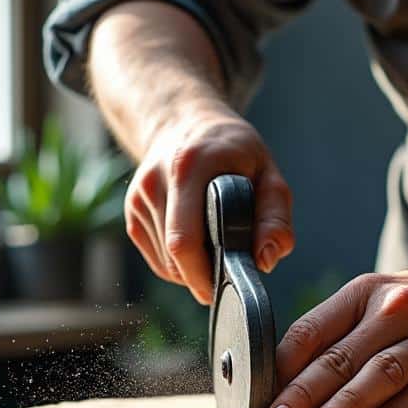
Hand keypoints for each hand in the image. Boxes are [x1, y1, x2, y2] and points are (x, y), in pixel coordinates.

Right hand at [124, 100, 293, 303]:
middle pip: (173, 256)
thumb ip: (275, 216)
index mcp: (189, 167)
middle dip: (202, 278)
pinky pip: (156, 258)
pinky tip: (198, 248)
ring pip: (165, 263)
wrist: (186, 123)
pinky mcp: (132, 211)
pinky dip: (178, 265)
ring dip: (192, 272)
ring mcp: (138, 197)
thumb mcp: (268, 173)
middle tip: (228, 279)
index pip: (184, 240)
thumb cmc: (233, 152)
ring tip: (217, 253)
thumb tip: (266, 259)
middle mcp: (155, 181)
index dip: (206, 273)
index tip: (229, 284)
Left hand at [262, 261, 407, 407]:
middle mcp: (400, 310)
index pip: (312, 328)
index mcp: (370, 292)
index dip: (279, 364)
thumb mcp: (391, 300)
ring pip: (379, 375)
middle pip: (340, 356)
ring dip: (343, 405)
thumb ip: (347, 332)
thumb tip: (287, 377)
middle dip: (301, 392)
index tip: (254, 395)